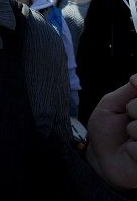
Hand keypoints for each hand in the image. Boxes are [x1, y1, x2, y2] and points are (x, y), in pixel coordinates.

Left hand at [86, 74, 136, 189]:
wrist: (100, 156)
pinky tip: (131, 152)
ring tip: (130, 137)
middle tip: (128, 119)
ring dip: (133, 130)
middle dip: (134, 109)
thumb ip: (129, 89)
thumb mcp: (113, 103)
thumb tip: (136, 77)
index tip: (129, 105)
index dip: (135, 101)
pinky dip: (132, 149)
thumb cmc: (108, 128)